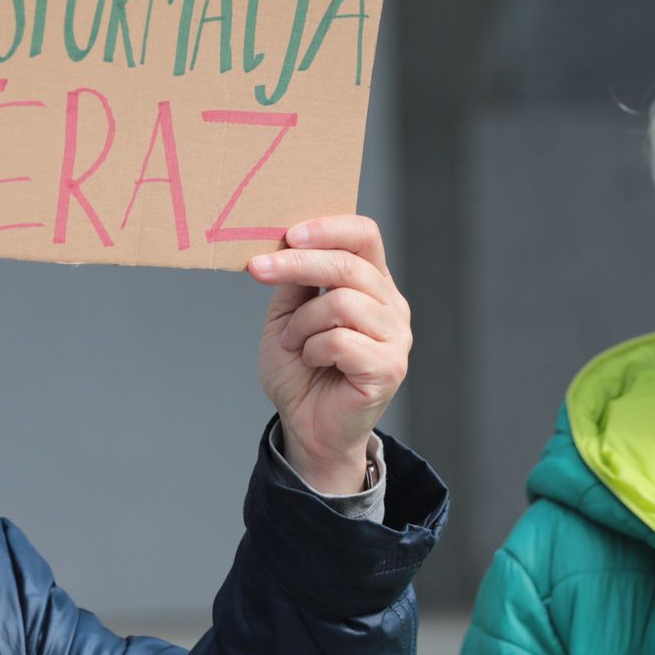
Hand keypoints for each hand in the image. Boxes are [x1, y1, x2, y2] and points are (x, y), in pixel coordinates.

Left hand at [249, 215, 411, 495]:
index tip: (288, 234)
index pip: (364, 235)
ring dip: (302, 322)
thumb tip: (287, 243)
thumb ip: (295, 281)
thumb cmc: (301, 371)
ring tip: (294, 342)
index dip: (328, 227)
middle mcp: (391, 306)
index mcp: (372, 284)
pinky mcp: (389, 367)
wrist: (307, 426)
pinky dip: (314, 349)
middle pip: (349, 264)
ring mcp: (396, 337)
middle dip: (296, 264)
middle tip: (257, 269)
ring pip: (342, 302)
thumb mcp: (287, 315)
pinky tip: (313, 361)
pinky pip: (342, 340)